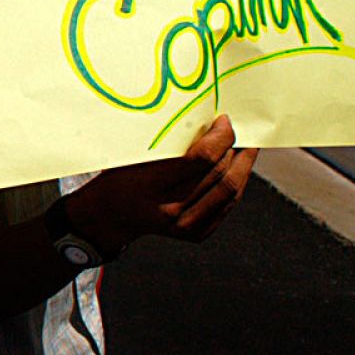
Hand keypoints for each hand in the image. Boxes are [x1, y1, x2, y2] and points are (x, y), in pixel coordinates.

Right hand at [68, 114, 256, 250]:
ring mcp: (186, 225)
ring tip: (243, 147)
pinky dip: (237, 183)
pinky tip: (236, 168)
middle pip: (219, 173)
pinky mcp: (197, 233)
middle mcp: (172, 210)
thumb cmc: (121, 178)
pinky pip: (228, 204)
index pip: (202, 158)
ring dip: (242, 165)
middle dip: (232, 147)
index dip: (221, 137)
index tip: (223, 121)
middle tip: (233, 131)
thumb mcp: (135, 156)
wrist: (111, 215)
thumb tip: (207, 124)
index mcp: (152, 186)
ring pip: (230, 190)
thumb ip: (170, 145)